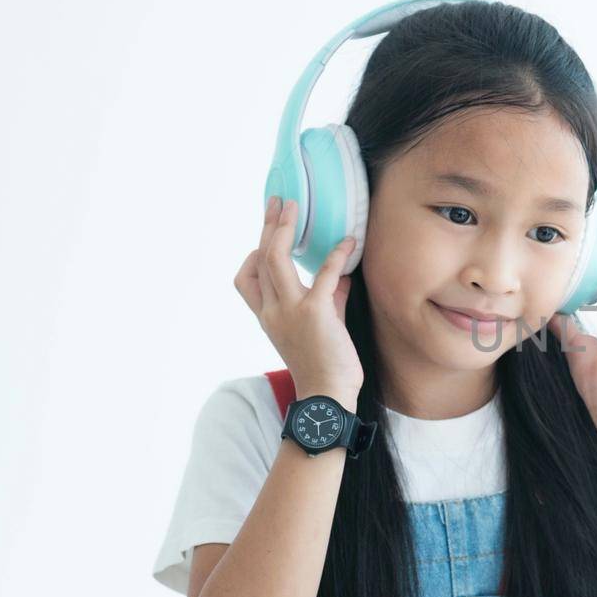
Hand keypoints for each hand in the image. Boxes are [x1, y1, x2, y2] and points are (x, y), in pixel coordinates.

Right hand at [233, 196, 363, 403]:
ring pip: (276, 259)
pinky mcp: (315, 314)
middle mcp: (272, 310)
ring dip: (285, 228)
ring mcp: (290, 310)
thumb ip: (329, 300)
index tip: (270, 237)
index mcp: (268, 316)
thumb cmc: (324, 365)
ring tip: (294, 207)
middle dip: (268, 226)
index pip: (246, 279)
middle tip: (278, 202)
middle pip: (260, 258)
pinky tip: (349, 243)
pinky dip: (337, 256)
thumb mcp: (322, 327)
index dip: (254, 255)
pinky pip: (324, 276)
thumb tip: (342, 277)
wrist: (327, 395)